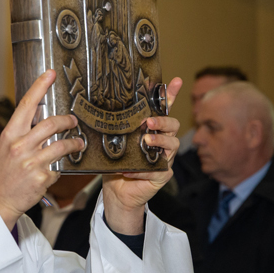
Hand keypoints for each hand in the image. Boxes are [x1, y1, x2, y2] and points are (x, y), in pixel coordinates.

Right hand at [0, 70, 81, 228]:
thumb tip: (36, 119)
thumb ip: (18, 134)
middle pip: (51, 123)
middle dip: (67, 120)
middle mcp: (20, 146)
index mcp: (10, 135)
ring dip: (74, 143)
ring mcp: (32, 162)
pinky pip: (59, 167)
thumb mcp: (3, 148)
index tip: (50, 74)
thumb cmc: (0, 174)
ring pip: (62, 145)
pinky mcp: (42, 177)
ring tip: (78, 143)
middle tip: (73, 121)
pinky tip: (58, 168)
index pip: (27, 105)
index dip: (40, 86)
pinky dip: (61, 167)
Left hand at [101, 77, 182, 234]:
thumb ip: (113, 129)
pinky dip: (144, 169)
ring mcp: (165, 157)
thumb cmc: (115, 163)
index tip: (175, 81)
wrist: (117, 191)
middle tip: (148, 121)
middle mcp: (161, 141)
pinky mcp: (163, 174)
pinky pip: (160, 168)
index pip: (163, 109)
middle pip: (172, 124)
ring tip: (145, 141)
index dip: (170, 94)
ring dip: (159, 141)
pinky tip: (131, 170)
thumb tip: (98, 109)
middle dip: (162, 120)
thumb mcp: (112, 142)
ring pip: (172, 144)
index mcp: (150, 129)